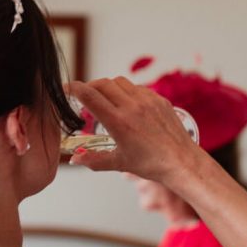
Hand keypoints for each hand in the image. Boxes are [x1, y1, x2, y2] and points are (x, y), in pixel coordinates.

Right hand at [65, 77, 202, 181]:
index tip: (65, 89)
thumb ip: (93, 159)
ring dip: (108, 87)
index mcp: (118, 122)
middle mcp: (132, 107)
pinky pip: (137, 88)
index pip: (89, 96)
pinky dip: (127, 91)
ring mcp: (147, 101)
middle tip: (84, 96)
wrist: (181, 162)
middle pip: (102, 84)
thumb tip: (75, 159)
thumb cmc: (152, 165)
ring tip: (105, 100)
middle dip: (90, 87)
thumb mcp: (118, 163)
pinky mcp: (159, 100)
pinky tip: (127, 104)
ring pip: (120, 82)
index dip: (73, 89)